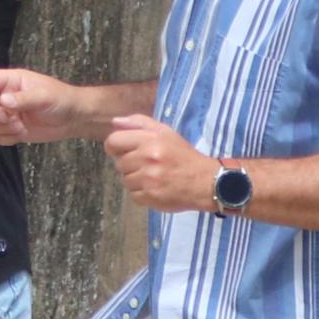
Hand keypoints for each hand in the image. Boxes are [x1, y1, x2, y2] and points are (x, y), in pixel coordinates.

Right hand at [0, 66, 79, 144]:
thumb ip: (23, 98)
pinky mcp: (12, 130)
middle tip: (9, 119)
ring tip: (20, 127)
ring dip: (1, 127)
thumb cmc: (61, 100)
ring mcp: (8, 114)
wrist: (74, 119)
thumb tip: (2, 101)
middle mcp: (6, 96)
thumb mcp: (43, 96)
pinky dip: (6, 138)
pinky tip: (21, 134)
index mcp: (11, 81)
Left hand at [100, 113, 217, 213]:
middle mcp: (148, 158)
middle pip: (119, 163)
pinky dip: (142, 193)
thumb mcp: (165, 132)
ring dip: (136, 180)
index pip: (113, 142)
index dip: (115, 147)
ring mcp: (148, 179)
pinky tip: (156, 188)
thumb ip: (139, 123)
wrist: (206, 182)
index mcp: (150, 139)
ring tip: (154, 177)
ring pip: (125, 180)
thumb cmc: (183, 155)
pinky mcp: (150, 196)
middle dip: (130, 164)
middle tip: (148, 165)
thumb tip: (115, 122)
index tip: (124, 151)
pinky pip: (133, 194)